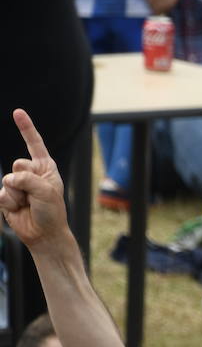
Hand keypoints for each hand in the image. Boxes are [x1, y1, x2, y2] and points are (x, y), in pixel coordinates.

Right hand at [0, 109, 70, 251]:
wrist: (44, 234)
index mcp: (45, 168)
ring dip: (18, 195)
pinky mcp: (7, 196)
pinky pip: (1, 194)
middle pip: (18, 165)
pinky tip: (18, 209)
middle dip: (25, 181)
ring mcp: (18, 185)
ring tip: (28, 204)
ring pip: (7, 181)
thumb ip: (28, 179)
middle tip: (35, 196)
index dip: (26, 128)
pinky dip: (10, 203)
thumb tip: (10, 180)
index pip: (35, 144)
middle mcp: (31, 173)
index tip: (17, 112)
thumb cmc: (52, 212)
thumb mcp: (46, 191)